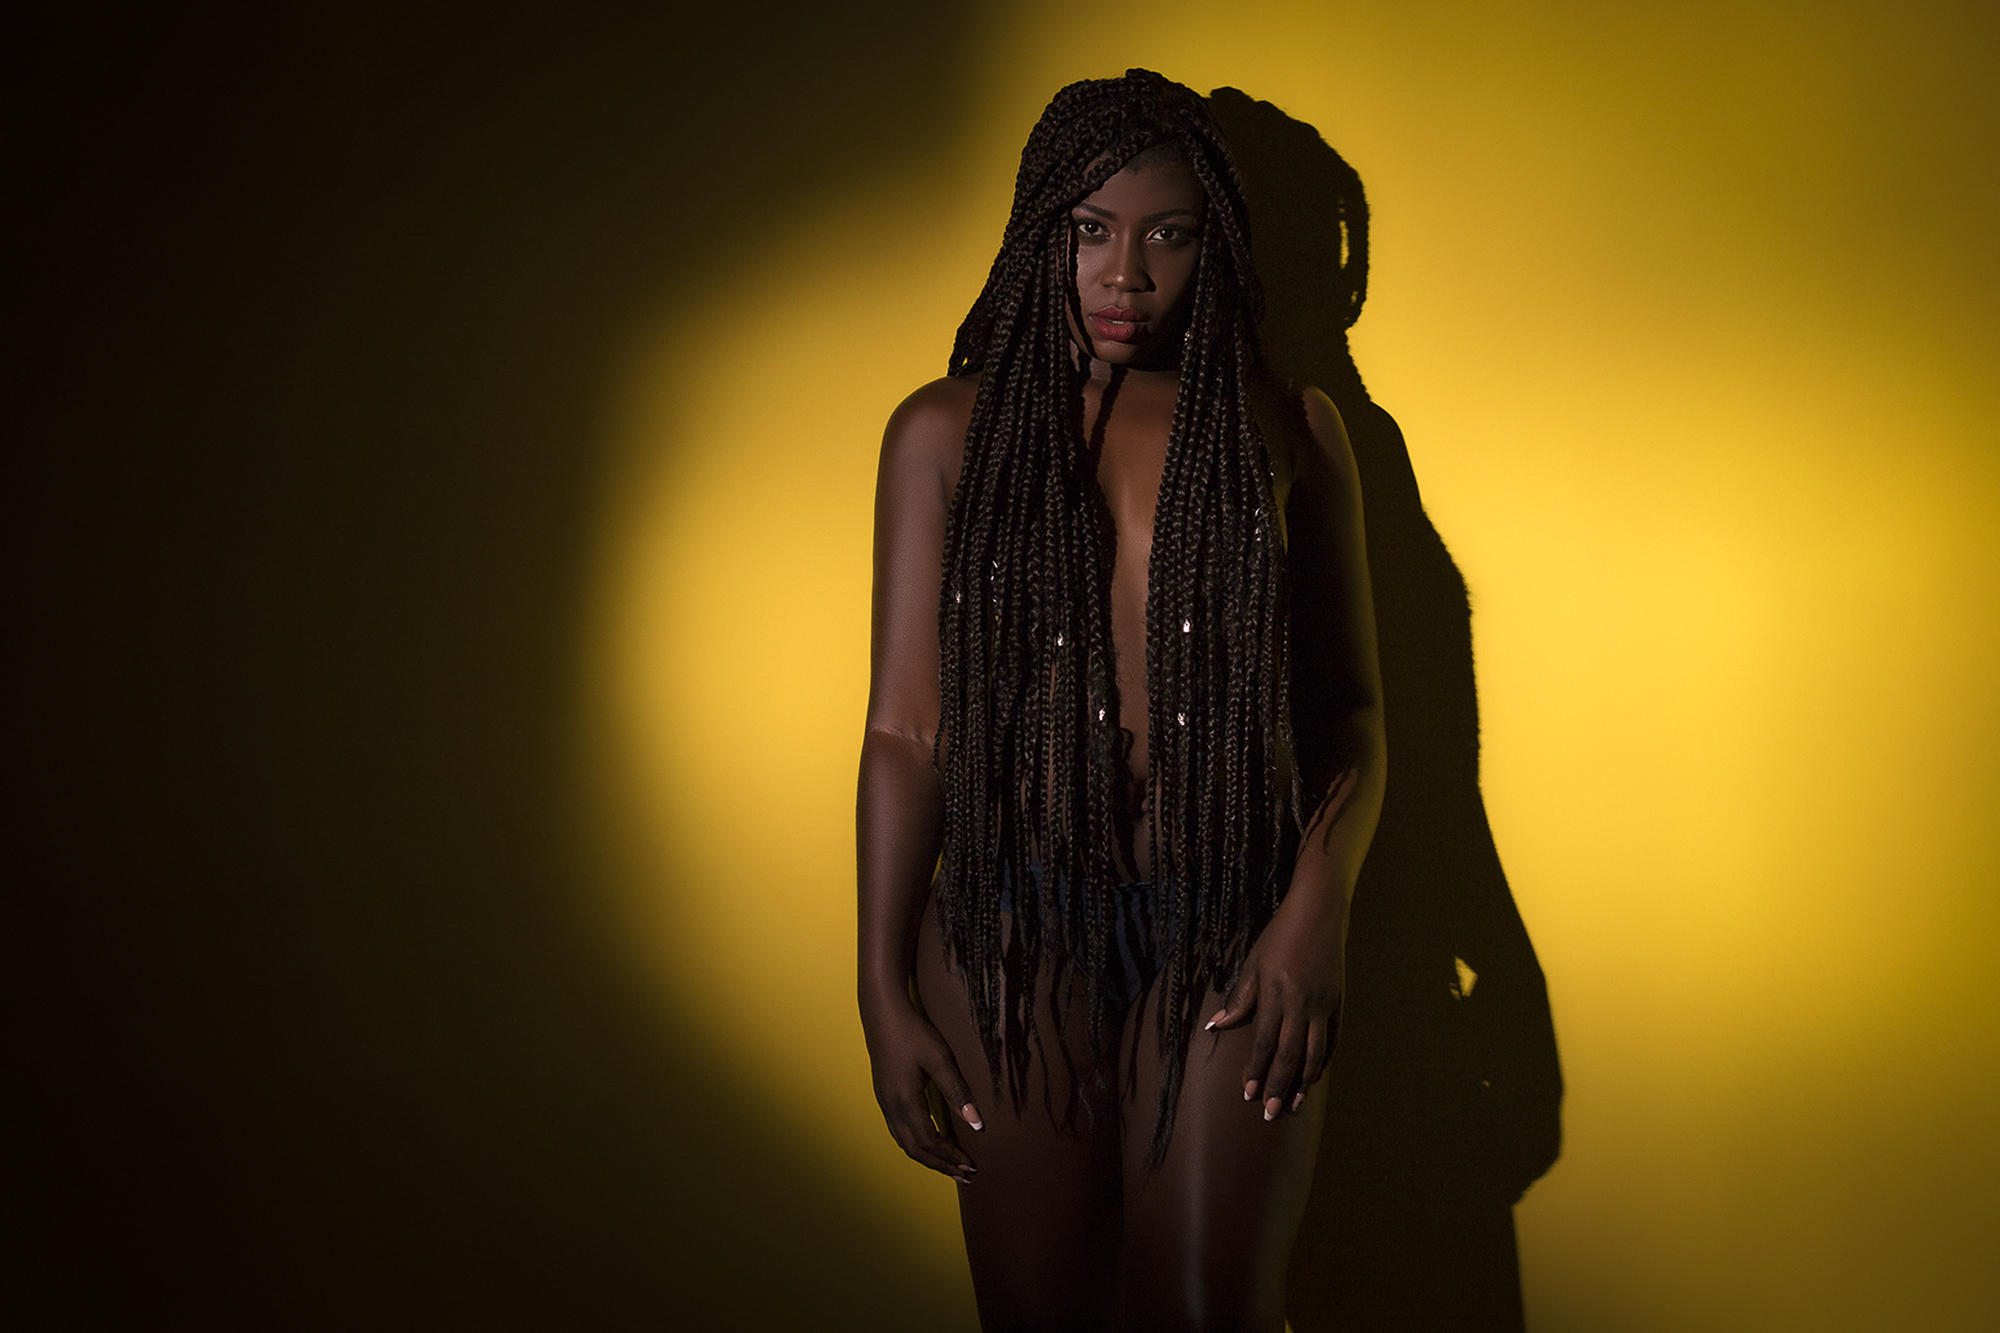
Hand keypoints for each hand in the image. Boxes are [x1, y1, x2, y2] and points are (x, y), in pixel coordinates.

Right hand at [861, 996, 982, 1184]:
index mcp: (906, 1103)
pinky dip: (916, 1143)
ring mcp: (885, 1103)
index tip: (971, 1166)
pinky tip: (929, 1141)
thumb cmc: (913, 1033)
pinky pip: (899, 1131)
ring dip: (927, 1157)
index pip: (930, 1143)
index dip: (951, 1157)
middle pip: (915, 1150)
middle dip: (940, 1165)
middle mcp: (892, 1108)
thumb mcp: (940, 1060)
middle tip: (965, 1175)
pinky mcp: (884, 1096)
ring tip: (949, 1164)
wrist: (882, 1013)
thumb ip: (958, 1092)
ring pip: (904, 1143)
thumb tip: (978, 1124)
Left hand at [1204, 891, 1345, 1121]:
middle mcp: (1302, 1004)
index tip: (1247, 1094)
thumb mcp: (1253, 963)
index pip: (1265, 1042)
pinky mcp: (1339, 1003)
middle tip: (1270, 1114)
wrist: (1319, 913)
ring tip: (1294, 1106)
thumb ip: (1240, 998)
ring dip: (1303, 1083)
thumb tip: (1216, 1026)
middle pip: (1290, 1056)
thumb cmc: (1279, 936)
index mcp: (1276, 994)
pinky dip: (1323, 1062)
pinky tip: (1313, 1078)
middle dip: (1279, 1087)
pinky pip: (1332, 1041)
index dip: (1256, 1070)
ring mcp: (1324, 1005)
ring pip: (1315, 1054)